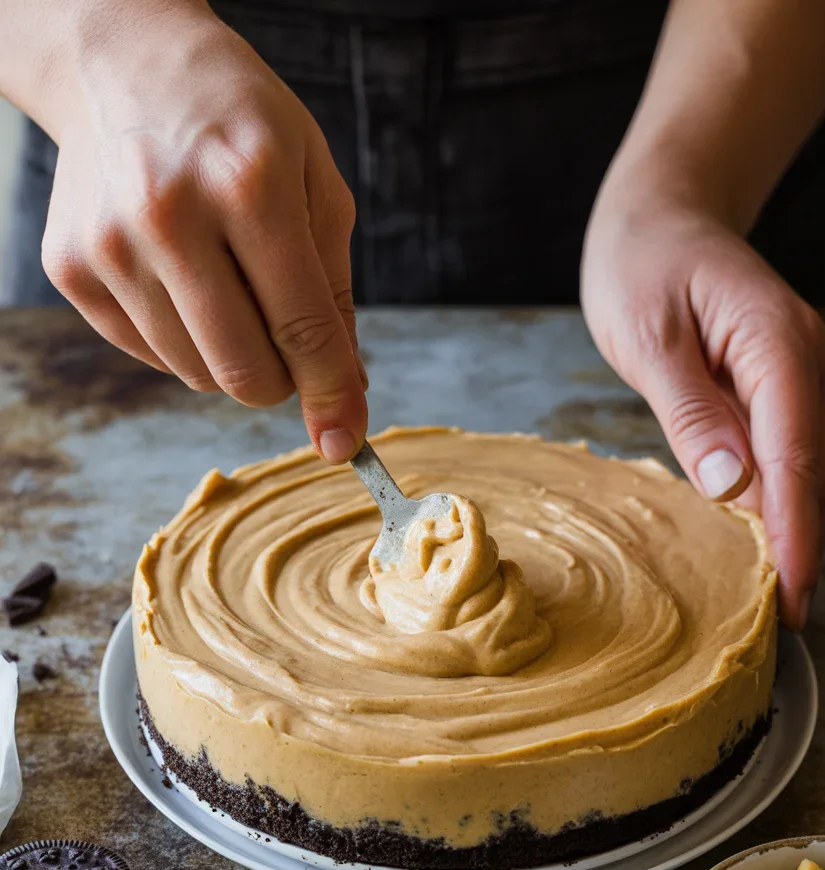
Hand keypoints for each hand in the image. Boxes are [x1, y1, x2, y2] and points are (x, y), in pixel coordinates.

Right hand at [40, 3, 365, 461]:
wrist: (124, 63)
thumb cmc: (239, 123)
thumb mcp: (315, 183)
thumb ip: (334, 292)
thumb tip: (346, 392)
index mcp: (249, 184)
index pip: (302, 327)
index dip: (330, 395)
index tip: (345, 442)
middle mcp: (170, 216)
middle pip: (243, 371)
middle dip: (282, 383)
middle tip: (289, 351)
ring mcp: (109, 244)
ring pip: (195, 373)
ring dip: (232, 359)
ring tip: (231, 288)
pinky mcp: (69, 267)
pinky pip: (150, 354)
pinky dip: (184, 341)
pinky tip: (185, 280)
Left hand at [581, 202, 824, 629]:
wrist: (663, 218)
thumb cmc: (645, 267)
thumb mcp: (648, 338)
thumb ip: (691, 413)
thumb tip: (731, 489)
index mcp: (777, 346)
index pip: (796, 462)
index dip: (794, 539)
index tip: (788, 601)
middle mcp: (811, 363)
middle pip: (817, 478)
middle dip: (800, 549)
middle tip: (768, 621)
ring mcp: (810, 376)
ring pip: (815, 475)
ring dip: (794, 531)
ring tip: (762, 594)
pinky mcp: (794, 388)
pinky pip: (798, 458)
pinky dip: (782, 502)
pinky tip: (755, 538)